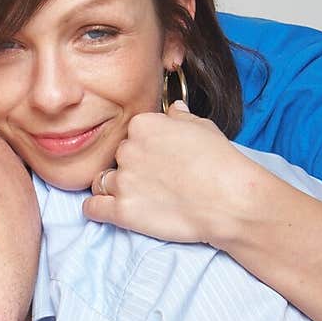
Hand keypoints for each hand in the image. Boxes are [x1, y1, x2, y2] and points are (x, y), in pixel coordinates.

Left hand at [82, 104, 260, 245]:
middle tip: (153, 180)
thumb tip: (174, 110)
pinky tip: (110, 210)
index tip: (157, 157)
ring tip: (137, 197)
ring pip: (102, 181)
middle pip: (116, 157)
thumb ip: (180, 118)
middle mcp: (127, 149)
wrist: (229, 200)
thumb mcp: (203, 128)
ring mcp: (123, 181)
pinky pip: (92, 208)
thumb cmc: (221, 163)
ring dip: (115, 188)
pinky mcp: (122, 211)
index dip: (144, 146)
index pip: (131, 132)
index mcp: (143, 125)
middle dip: (131, 167)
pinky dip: (97, 209)